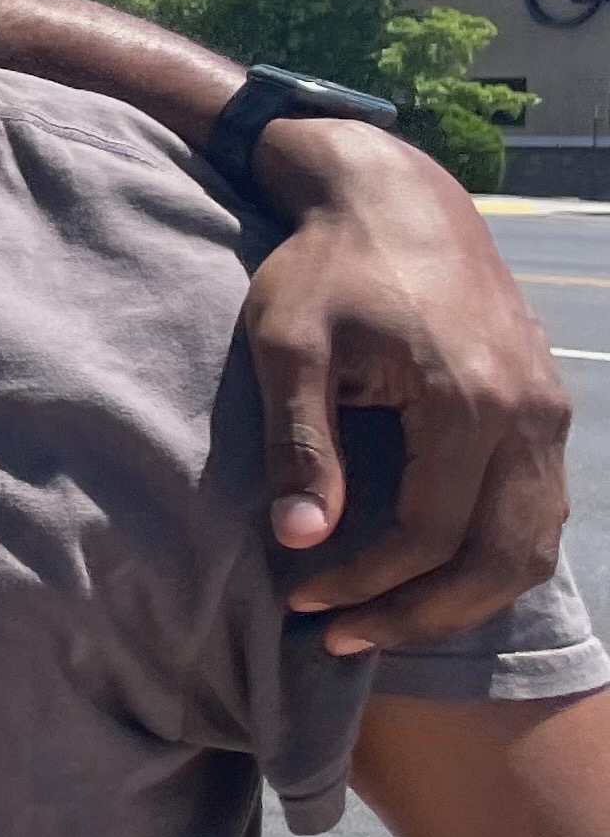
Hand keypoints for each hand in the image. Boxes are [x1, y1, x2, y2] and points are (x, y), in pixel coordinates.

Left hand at [245, 118, 572, 649]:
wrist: (395, 198)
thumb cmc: (327, 268)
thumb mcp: (289, 348)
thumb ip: (300, 444)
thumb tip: (300, 539)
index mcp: (469, 401)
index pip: (428, 534)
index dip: (363, 581)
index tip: (300, 601)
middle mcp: (528, 415)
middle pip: (499, 559)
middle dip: (421, 612)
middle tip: (345, 638)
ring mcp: (549, 412)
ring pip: (532, 545)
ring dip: (463, 597)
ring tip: (382, 620)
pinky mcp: (546, 408)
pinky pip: (539, 511)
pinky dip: (492, 557)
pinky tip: (428, 574)